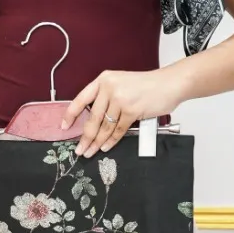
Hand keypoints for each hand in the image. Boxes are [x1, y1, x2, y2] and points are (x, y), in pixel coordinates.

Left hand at [60, 67, 181, 157]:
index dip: (70, 115)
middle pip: (92, 118)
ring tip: (90, 152)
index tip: (64, 127)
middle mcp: (109, 88)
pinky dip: (111, 141)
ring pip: (104, 127)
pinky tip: (105, 147)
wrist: (169, 83)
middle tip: (79, 150)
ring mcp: (120, 99)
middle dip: (85, 137)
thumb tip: (93, 121)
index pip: (80, 99)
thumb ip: (107, 98)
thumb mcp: (121, 84)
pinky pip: (118, 130)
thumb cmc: (147, 86)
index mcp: (103, 80)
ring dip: (96, 142)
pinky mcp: (131, 111)